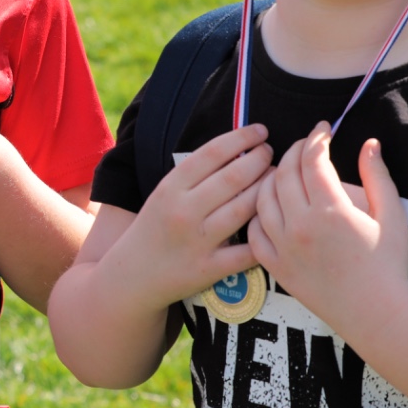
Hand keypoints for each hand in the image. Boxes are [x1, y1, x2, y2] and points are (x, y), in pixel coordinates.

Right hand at [102, 125, 272, 309]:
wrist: (132, 276)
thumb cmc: (154, 228)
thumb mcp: (163, 194)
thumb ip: (194, 175)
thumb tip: (237, 149)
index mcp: (170, 188)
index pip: (212, 153)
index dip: (241, 138)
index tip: (259, 131)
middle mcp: (183, 212)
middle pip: (234, 178)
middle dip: (260, 159)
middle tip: (271, 153)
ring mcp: (197, 242)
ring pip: (245, 209)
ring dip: (267, 190)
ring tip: (276, 179)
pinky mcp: (210, 269)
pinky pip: (247, 250)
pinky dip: (264, 233)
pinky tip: (275, 219)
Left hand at [251, 124, 407, 338]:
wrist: (376, 314)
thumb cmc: (388, 264)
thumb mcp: (391, 215)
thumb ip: (377, 176)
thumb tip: (369, 143)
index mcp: (330, 210)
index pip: (312, 160)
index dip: (316, 138)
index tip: (322, 129)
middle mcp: (300, 226)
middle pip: (284, 174)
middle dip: (294, 151)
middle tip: (306, 145)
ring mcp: (284, 247)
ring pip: (262, 199)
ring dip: (271, 178)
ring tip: (284, 170)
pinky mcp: (277, 267)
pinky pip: (255, 232)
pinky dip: (259, 213)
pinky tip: (270, 205)